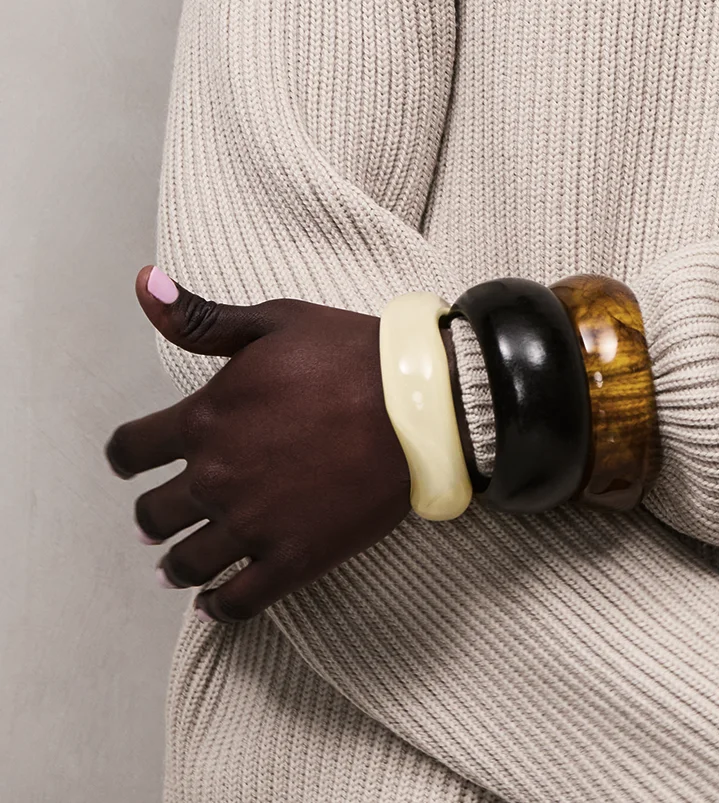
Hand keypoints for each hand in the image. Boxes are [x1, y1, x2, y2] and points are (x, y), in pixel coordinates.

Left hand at [105, 267, 412, 621]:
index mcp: (205, 419)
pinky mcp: (292, 559)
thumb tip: (144, 284)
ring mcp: (253, 524)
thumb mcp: (273, 322)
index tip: (137, 460)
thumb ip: (201, 318)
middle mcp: (217, 477)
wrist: (419, 401)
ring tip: (179, 565)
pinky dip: (218, 606)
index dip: (128, 456)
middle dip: (153, 513)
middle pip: (151, 515)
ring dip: (177, 564)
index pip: (129, 452)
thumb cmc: (348, 354)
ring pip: (186, 563)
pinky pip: (236, 601)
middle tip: (163, 516)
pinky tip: (216, 599)